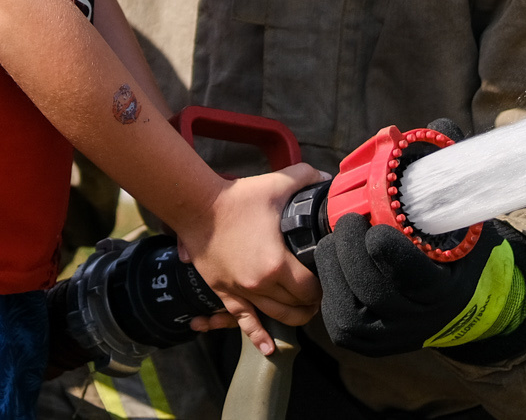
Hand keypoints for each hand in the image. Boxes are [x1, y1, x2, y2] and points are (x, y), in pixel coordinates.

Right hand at [176, 164, 322, 355]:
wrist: (196, 207)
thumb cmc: (237, 197)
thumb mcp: (277, 183)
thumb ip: (307, 178)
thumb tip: (329, 180)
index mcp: (277, 264)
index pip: (311, 289)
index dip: (322, 285)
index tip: (326, 276)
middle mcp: (260, 284)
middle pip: (296, 306)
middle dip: (311, 301)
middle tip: (318, 292)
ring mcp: (241, 292)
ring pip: (276, 316)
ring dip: (293, 316)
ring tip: (304, 309)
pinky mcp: (225, 293)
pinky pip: (244, 322)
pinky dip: (258, 337)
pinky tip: (268, 348)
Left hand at [316, 118, 525, 358]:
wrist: (459, 303)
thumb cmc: (455, 249)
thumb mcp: (463, 213)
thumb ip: (449, 170)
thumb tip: (439, 127)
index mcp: (447, 287)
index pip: (414, 277)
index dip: (391, 253)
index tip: (376, 228)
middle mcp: (419, 318)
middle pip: (374, 291)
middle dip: (351, 253)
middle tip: (346, 223)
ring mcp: (391, 334)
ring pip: (349, 311)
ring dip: (334, 270)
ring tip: (334, 239)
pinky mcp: (368, 341)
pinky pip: (338, 320)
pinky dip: (329, 288)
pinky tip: (332, 260)